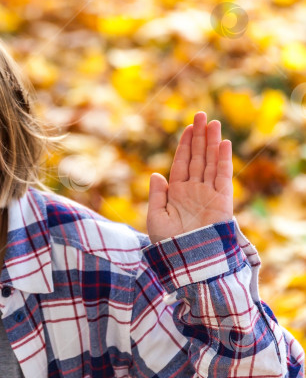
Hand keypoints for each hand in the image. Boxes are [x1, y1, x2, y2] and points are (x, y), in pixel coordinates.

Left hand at [147, 112, 232, 243]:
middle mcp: (194, 190)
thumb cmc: (168, 244)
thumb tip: (156, 174)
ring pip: (210, 163)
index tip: (188, 127)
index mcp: (177, 193)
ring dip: (212, 143)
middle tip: (202, 115)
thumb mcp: (156, 217)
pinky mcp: (221, 201)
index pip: (182, 163)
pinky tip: (222, 144)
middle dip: (200, 137)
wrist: (187, 262)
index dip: (185, 145)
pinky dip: (223, 160)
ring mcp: (208, 194)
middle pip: (198, 158)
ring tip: (213, 123)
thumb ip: (157, 195)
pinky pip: (222, 177)